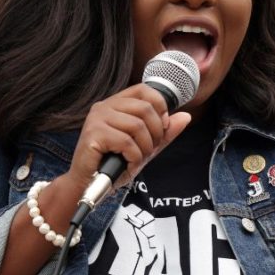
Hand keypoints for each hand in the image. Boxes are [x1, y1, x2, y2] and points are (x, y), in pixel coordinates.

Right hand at [65, 83, 191, 193]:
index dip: (160, 106)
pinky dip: (133, 158)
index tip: (161, 127)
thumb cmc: (113, 165)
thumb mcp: (144, 147)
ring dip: (144, 149)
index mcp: (115, 104)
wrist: (88, 185)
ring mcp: (97, 119)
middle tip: (148, 151)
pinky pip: (126, 142)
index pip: (144, 89)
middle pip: (145, 108)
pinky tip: (126, 164)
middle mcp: (104, 106)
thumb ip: (164, 133)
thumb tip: (186, 116)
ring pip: (137, 126)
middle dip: (156, 134)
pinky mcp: (93, 134)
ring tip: (135, 160)